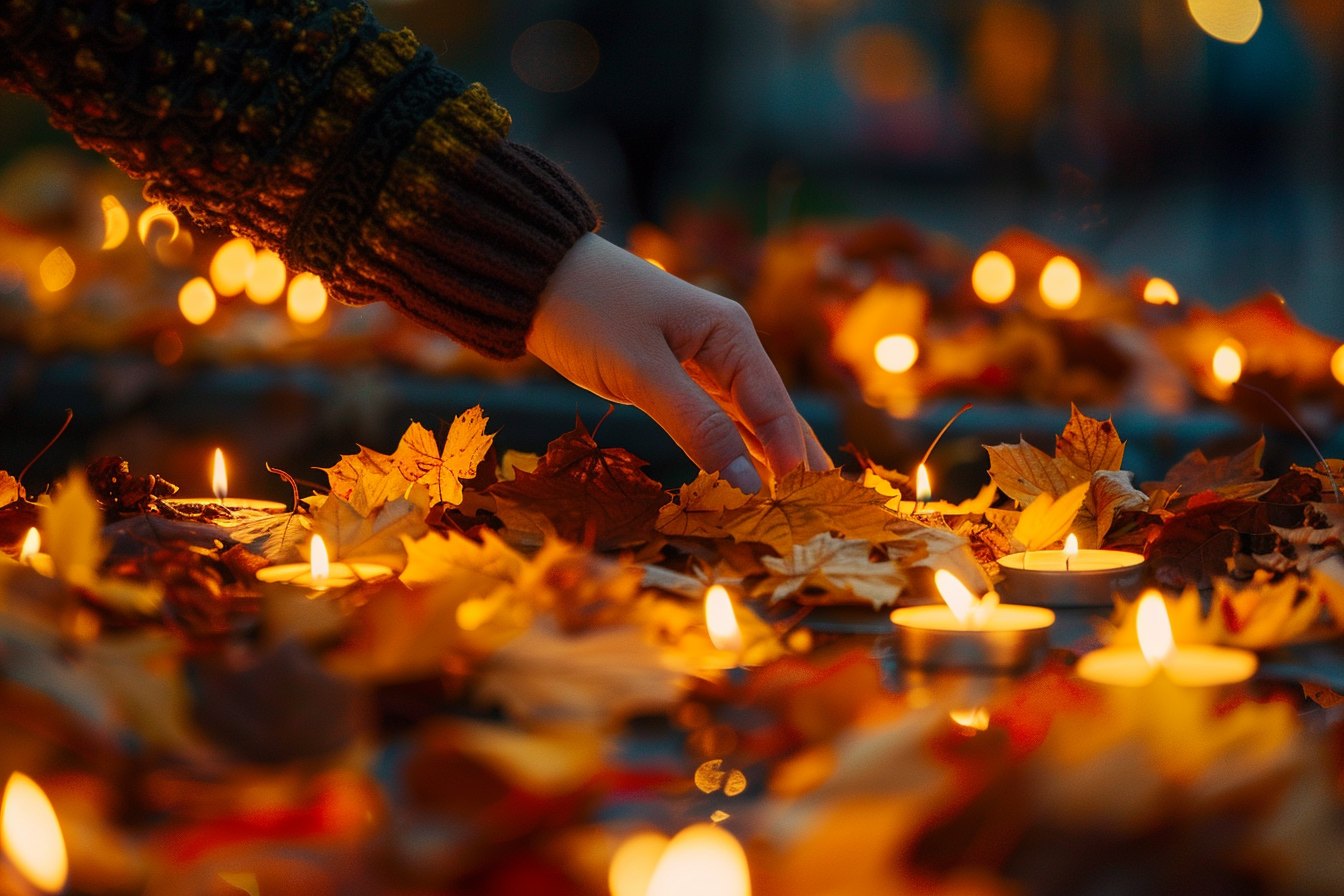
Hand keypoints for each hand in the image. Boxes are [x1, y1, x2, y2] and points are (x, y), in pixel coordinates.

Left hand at [527, 233, 829, 491]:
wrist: (538, 279)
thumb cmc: (591, 311)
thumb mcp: (643, 371)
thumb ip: (697, 427)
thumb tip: (747, 483)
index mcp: (731, 335)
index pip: (774, 407)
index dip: (793, 458)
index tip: (806, 506)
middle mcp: (727, 349)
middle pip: (772, 417)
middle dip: (794, 465)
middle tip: (819, 518)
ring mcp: (702, 364)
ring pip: (745, 424)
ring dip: (764, 465)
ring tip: (792, 512)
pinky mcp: (675, 379)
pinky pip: (714, 423)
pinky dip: (728, 454)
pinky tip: (744, 484)